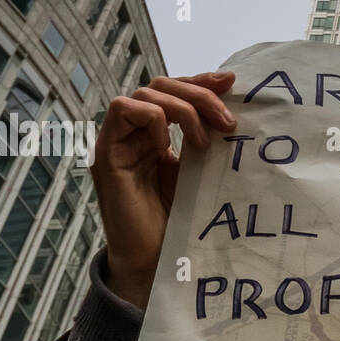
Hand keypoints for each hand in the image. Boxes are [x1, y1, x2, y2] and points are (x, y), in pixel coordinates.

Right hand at [90, 72, 236, 307]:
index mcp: (157, 134)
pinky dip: (152, 118)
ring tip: (205, 142)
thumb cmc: (179, 221)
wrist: (158, 259)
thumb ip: (207, 139)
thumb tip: (233, 110)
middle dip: (199, 95)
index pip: (176, 90)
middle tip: (228, 122)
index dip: (201, 81)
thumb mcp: (201, 170)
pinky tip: (168, 146)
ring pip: (146, 93)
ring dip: (183, 109)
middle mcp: (136, 133)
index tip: (233, 82)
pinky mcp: (106, 153)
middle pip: (162, 84)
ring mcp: (120, 141)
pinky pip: (123, 110)